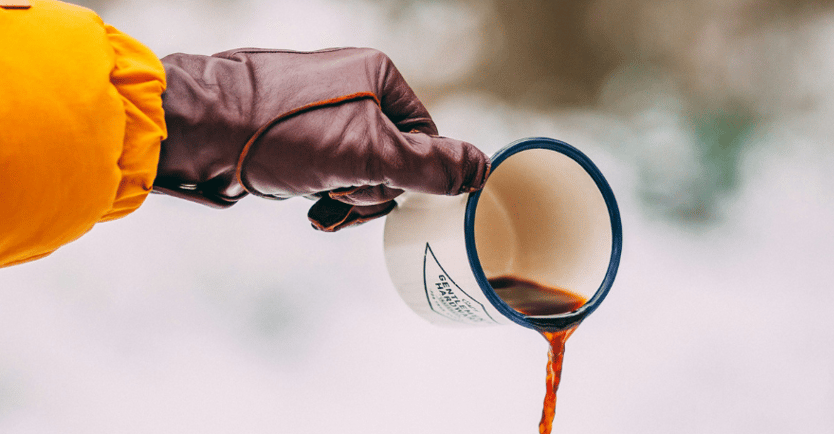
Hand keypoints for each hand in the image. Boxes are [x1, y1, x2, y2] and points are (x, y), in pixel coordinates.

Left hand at [155, 47, 489, 230]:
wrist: (198, 130)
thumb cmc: (281, 132)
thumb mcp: (367, 153)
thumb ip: (429, 166)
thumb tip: (483, 169)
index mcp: (378, 76)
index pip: (425, 141)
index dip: (405, 177)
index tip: (372, 186)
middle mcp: (352, 88)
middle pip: (392, 160)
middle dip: (368, 190)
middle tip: (337, 195)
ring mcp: (322, 111)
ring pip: (360, 171)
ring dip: (344, 197)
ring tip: (315, 201)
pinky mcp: (295, 133)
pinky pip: (329, 171)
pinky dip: (321, 193)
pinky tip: (303, 201)